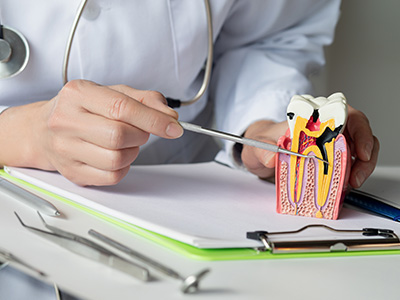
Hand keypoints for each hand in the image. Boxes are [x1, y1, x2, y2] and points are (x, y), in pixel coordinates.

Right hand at [0, 80, 182, 185]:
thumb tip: (170, 117)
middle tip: (139, 131)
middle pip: (119, 135)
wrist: (43, 129)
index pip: (122, 108)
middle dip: (140, 135)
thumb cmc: (83, 109)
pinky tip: (115, 155)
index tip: (174, 127)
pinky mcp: (72, 172)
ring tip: (124, 142)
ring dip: (132, 152)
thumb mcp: (113, 93)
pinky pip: (112, 177)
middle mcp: (66, 120)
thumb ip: (145, 100)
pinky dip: (123, 167)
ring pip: (116, 159)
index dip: (154, 119)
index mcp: (78, 93)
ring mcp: (65, 149)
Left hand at [241, 105, 378, 187]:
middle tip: (356, 177)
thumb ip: (263, 150)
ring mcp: (330, 143)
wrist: (259, 150)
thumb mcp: (258, 144)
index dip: (360, 131)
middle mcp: (326, 128)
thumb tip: (272, 158)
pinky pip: (347, 167)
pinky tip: (341, 188)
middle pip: (360, 134)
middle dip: (366, 156)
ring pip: (359, 151)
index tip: (361, 151)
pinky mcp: (329, 159)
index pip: (347, 115)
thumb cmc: (263, 141)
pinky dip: (348, 178)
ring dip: (359, 169)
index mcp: (314, 117)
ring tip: (350, 184)